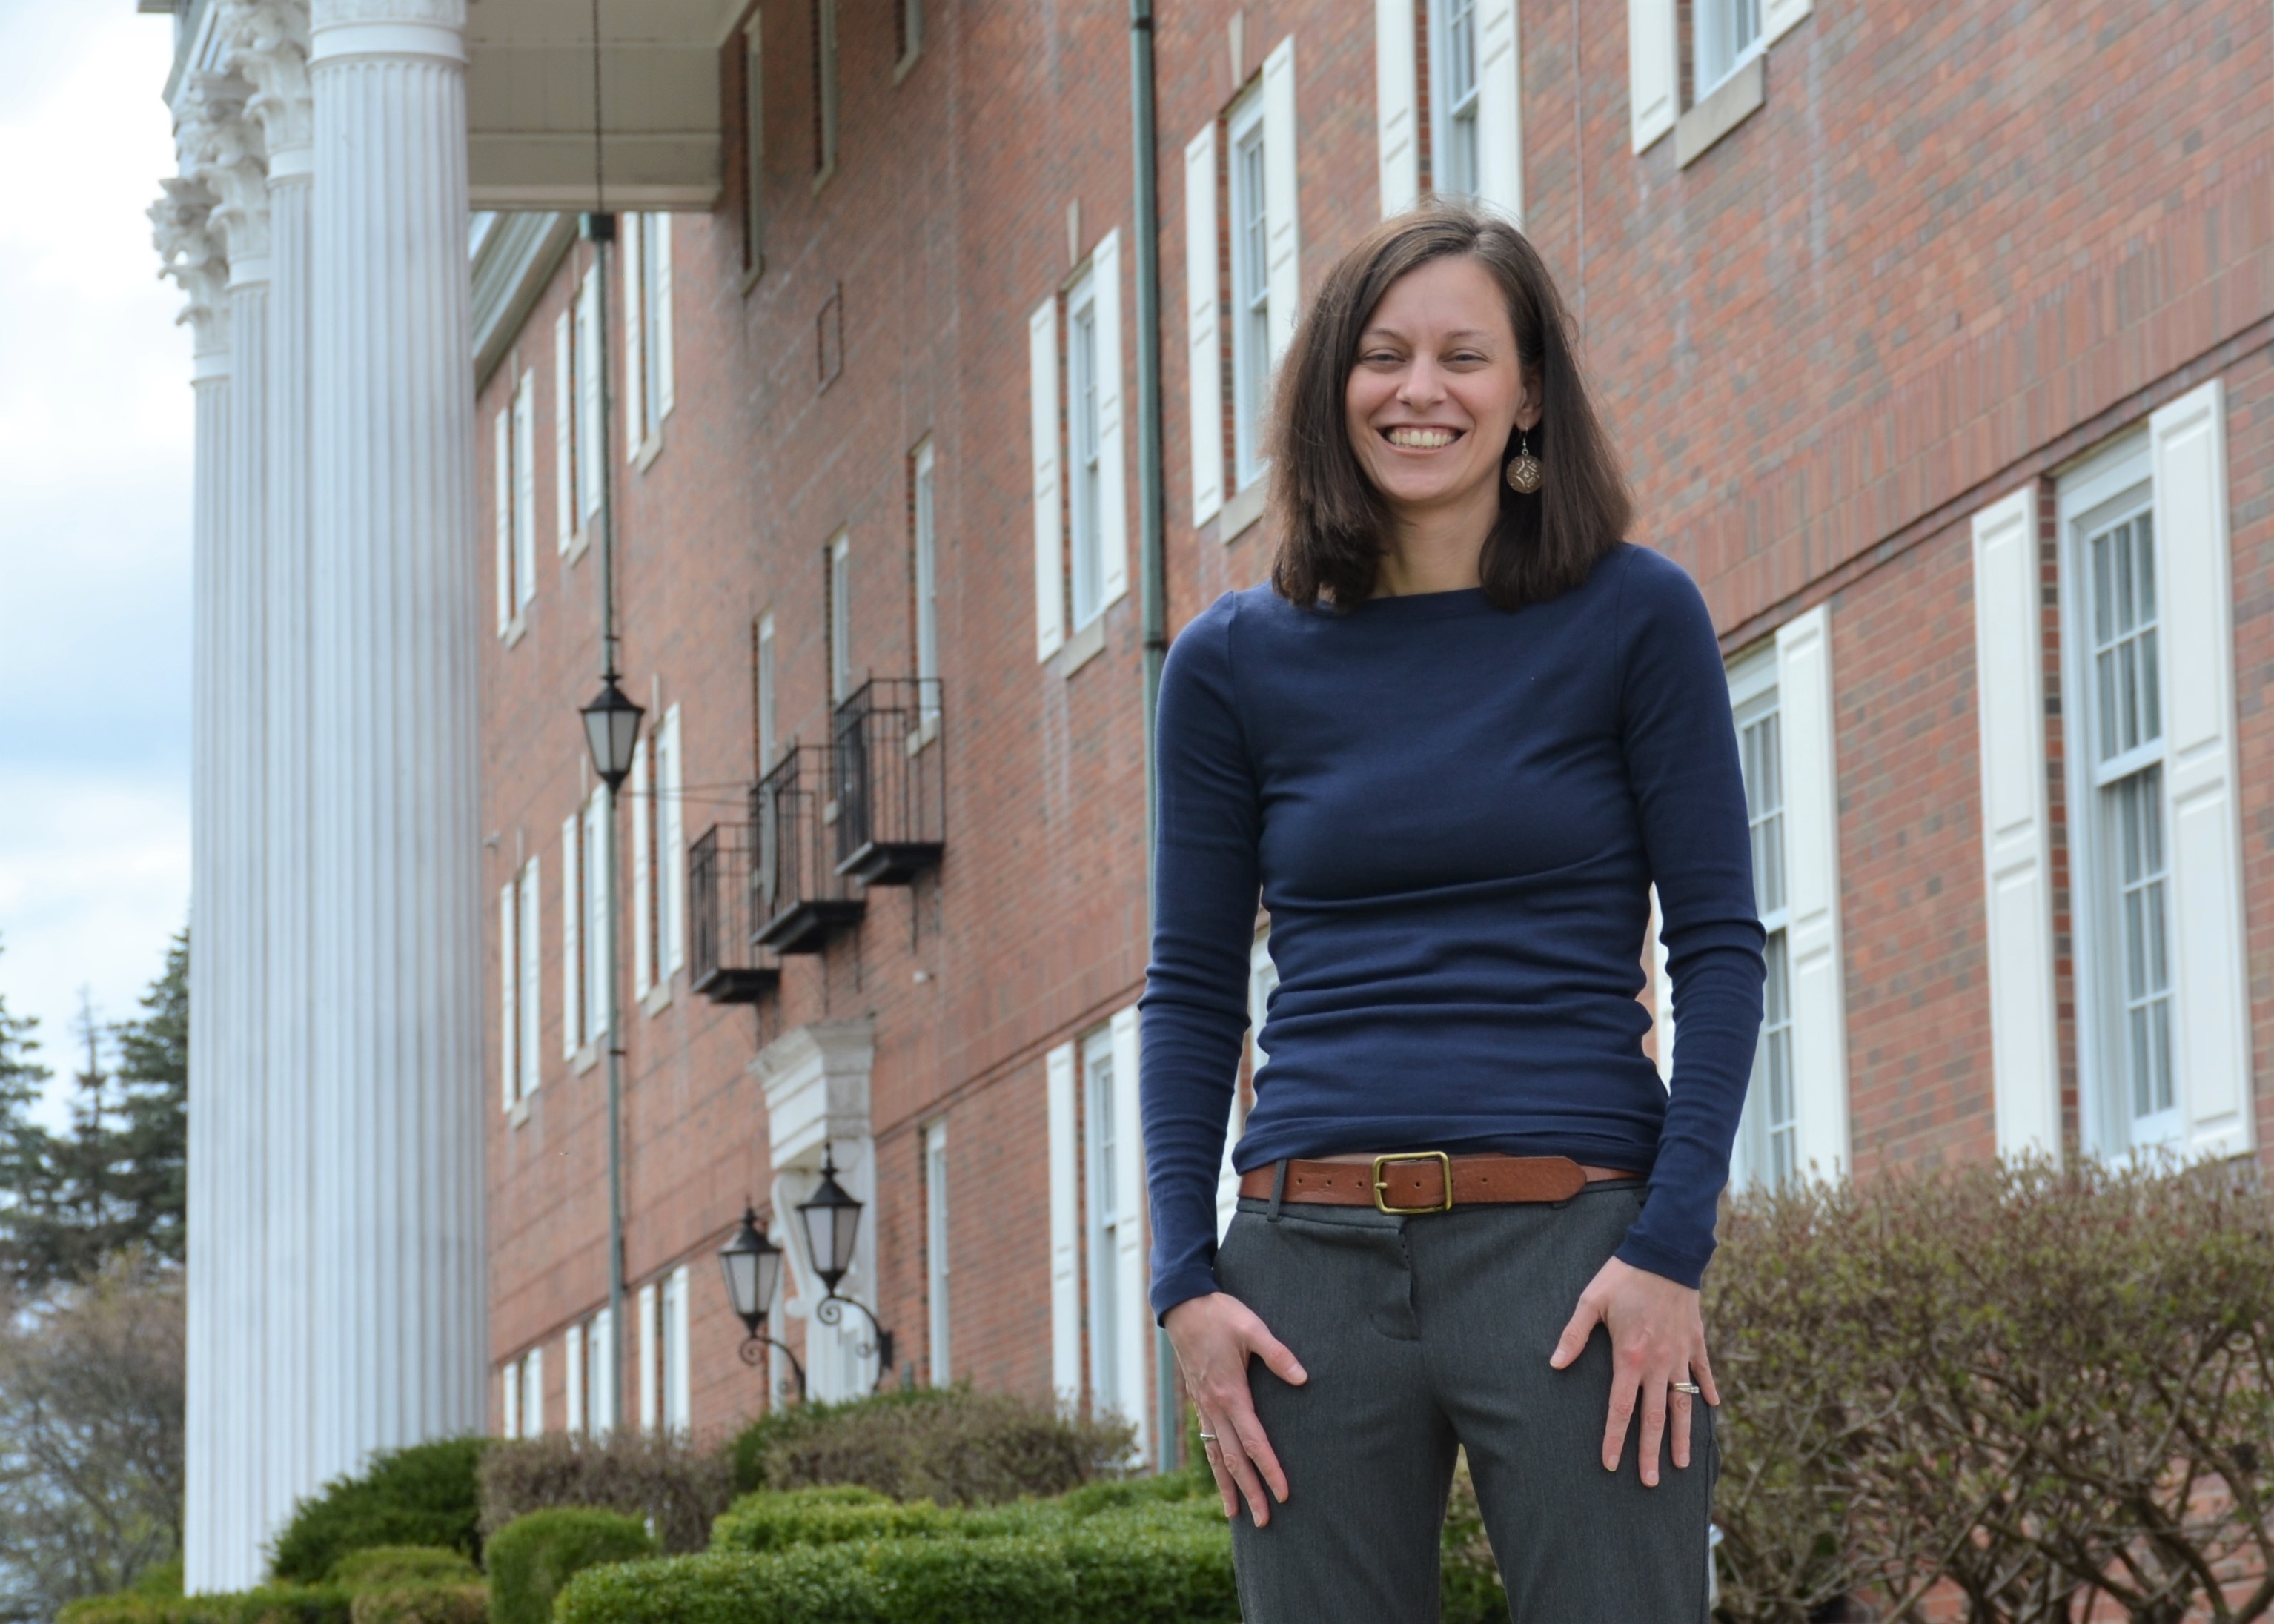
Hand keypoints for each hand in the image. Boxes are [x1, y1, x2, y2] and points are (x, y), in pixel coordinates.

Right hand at [1164, 1291, 1308, 1524]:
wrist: (1182, 1305)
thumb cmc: (1219, 1314)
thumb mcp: (1251, 1327)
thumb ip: (1277, 1354)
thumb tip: (1302, 1378)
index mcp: (1231, 1393)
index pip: (1254, 1442)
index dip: (1270, 1470)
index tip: (1284, 1494)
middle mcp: (1215, 1407)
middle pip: (1234, 1459)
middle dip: (1250, 1492)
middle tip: (1264, 1521)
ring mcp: (1204, 1406)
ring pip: (1216, 1455)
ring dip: (1228, 1486)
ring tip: (1235, 1514)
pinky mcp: (1199, 1401)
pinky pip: (1207, 1441)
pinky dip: (1215, 1464)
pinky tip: (1221, 1475)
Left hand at [1547, 1256, 1717, 1487]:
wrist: (1665, 1253)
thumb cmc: (1622, 1277)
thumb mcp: (1590, 1301)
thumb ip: (1573, 1335)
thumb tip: (1554, 1364)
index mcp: (1630, 1358)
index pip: (1621, 1409)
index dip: (1616, 1439)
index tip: (1611, 1465)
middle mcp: (1658, 1364)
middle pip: (1654, 1418)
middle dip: (1651, 1452)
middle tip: (1650, 1481)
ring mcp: (1681, 1355)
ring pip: (1683, 1404)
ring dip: (1683, 1436)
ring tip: (1683, 1463)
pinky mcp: (1696, 1341)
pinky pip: (1704, 1373)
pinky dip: (1707, 1391)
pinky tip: (1712, 1408)